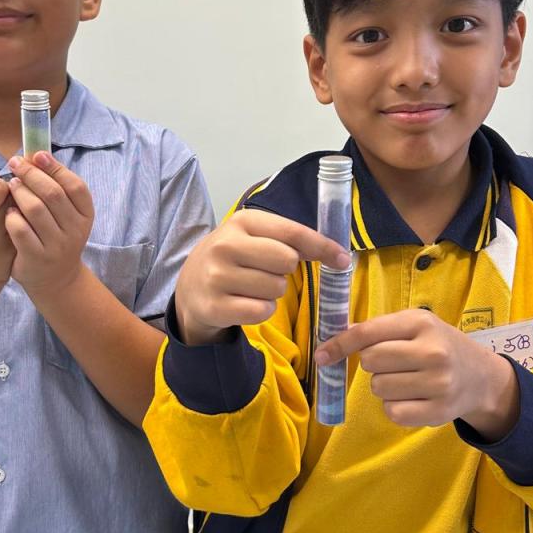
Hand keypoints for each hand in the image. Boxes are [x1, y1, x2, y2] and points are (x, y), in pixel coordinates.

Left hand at [4, 152, 93, 297]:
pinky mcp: (36, 258)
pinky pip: (19, 229)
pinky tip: (8, 212)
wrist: (56, 280)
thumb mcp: (66, 215)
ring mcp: (56, 246)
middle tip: (15, 164)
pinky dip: (11, 216)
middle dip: (31, 174)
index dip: (56, 167)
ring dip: (19, 192)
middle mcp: (75, 231)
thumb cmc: (57, 237)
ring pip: (34, 209)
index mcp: (85, 216)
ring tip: (11, 185)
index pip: (75, 186)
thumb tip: (36, 155)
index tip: (37, 155)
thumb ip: (56, 188)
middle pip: (52, 194)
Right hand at [175, 209, 351, 345]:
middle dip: (285, 271)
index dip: (322, 247)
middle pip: (286, 261)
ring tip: (251, 287)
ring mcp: (216, 276)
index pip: (292, 233)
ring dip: (272, 292)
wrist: (189, 287)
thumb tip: (338, 254)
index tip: (342, 259)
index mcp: (242, 221)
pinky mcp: (214, 306)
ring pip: (276, 288)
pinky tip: (245, 303)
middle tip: (266, 272)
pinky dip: (261, 310)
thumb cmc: (232, 259)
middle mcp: (225, 245)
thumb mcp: (253, 237)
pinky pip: (261, 311)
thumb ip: (291, 239)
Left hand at [314, 308, 519, 437]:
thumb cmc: (438, 345)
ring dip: (384, 386)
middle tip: (393, 363)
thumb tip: (334, 339)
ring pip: (379, 388)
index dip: (339, 344)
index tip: (321, 355)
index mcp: (422, 323)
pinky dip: (395, 406)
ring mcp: (438, 384)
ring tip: (406, 380)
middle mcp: (433, 352)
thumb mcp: (414, 325)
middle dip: (373, 364)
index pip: (368, 334)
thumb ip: (377, 329)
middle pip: (370, 362)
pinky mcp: (438, 412)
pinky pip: (392, 412)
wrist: (481, 376)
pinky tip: (412, 397)